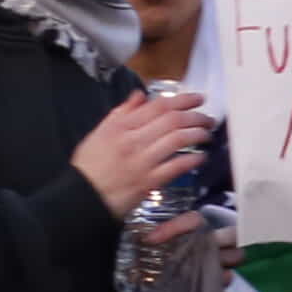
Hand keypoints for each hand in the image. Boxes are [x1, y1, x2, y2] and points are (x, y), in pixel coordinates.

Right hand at [69, 87, 209, 219]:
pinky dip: (192, 160)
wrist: (82, 196)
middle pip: (172, 120)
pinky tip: (201, 157)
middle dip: (196, 116)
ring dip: (197, 135)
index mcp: (120, 126)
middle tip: (208, 119)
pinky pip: (176, 166)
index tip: (198, 98)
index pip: (158, 106)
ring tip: (206, 135)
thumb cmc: (90, 166)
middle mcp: (132, 140)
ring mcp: (142, 161)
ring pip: (177, 139)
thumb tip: (140, 96)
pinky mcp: (148, 181)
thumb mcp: (100, 132)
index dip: (183, 99)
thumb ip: (121, 113)